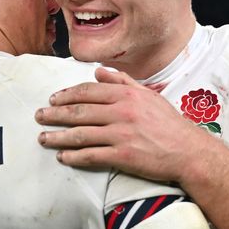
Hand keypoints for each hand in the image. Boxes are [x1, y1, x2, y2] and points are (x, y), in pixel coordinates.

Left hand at [35, 68, 207, 181]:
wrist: (188, 151)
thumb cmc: (169, 123)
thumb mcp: (148, 95)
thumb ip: (123, 82)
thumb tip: (99, 73)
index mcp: (126, 95)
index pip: (88, 92)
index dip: (66, 95)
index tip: (53, 99)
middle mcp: (121, 112)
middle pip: (79, 111)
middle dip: (55, 114)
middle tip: (39, 116)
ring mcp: (121, 134)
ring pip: (80, 134)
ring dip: (58, 136)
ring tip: (43, 137)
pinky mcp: (122, 156)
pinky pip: (91, 155)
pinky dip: (74, 156)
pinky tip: (63, 156)